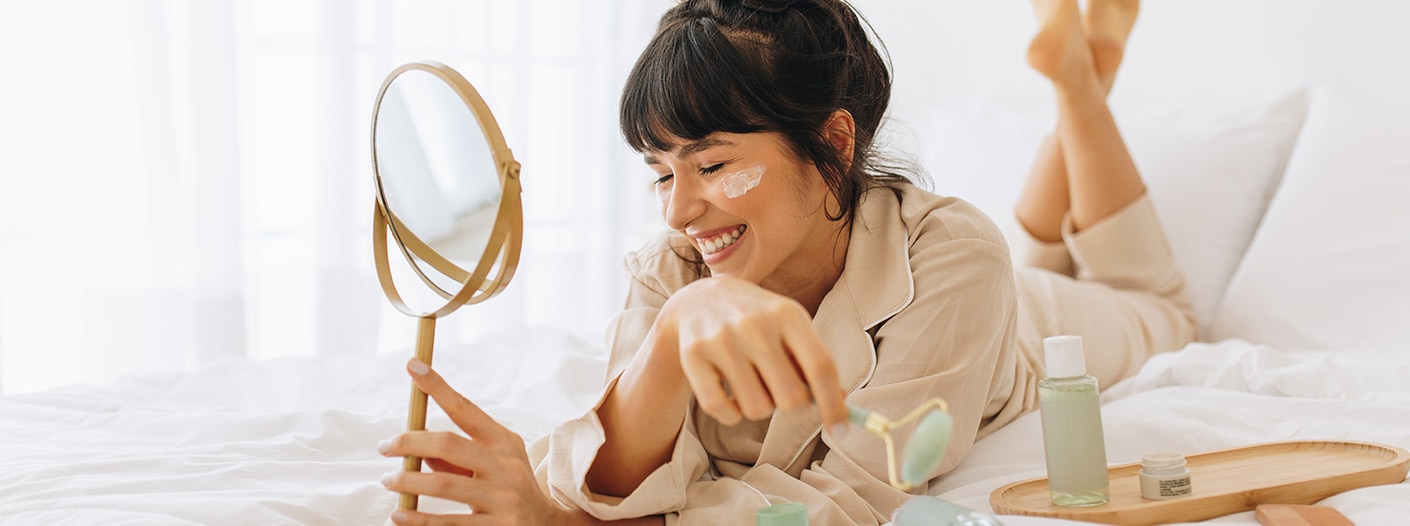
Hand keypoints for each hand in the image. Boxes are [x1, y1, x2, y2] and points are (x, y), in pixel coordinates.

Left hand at [378, 358, 573, 525]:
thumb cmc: (508, 490)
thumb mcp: (493, 465)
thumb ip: (456, 456)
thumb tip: (417, 446)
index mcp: (504, 442)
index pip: (465, 409)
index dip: (438, 387)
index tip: (413, 366)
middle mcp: (506, 466)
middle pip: (448, 443)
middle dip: (409, 441)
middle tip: (384, 447)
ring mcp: (503, 498)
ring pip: (443, 483)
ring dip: (407, 481)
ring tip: (388, 480)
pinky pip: (448, 522)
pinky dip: (417, 519)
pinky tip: (399, 516)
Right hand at [657, 276, 847, 434]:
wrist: (699, 301)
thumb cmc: (759, 324)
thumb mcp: (791, 329)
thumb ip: (814, 364)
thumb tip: (840, 404)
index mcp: (788, 314)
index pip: (821, 367)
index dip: (834, 406)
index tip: (841, 433)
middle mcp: (755, 324)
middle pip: (790, 397)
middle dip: (793, 409)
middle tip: (784, 398)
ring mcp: (722, 339)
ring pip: (756, 408)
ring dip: (759, 409)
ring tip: (753, 386)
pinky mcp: (692, 355)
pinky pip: (721, 410)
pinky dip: (731, 415)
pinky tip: (730, 396)